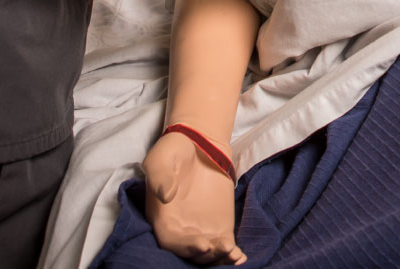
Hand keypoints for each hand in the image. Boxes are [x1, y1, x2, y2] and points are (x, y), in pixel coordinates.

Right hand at [142, 132, 244, 265]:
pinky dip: (231, 254)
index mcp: (162, 217)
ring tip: (234, 255)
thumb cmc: (173, 151)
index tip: (202, 244)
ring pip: (208, 253)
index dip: (185, 246)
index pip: (170, 240)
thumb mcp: (160, 158)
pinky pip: (223, 244)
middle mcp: (180, 228)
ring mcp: (200, 228)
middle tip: (220, 248)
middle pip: (190, 252)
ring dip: (219, 258)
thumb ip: (160, 176)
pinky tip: (240, 257)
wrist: (198, 142)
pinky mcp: (218, 224)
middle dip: (205, 255)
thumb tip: (165, 196)